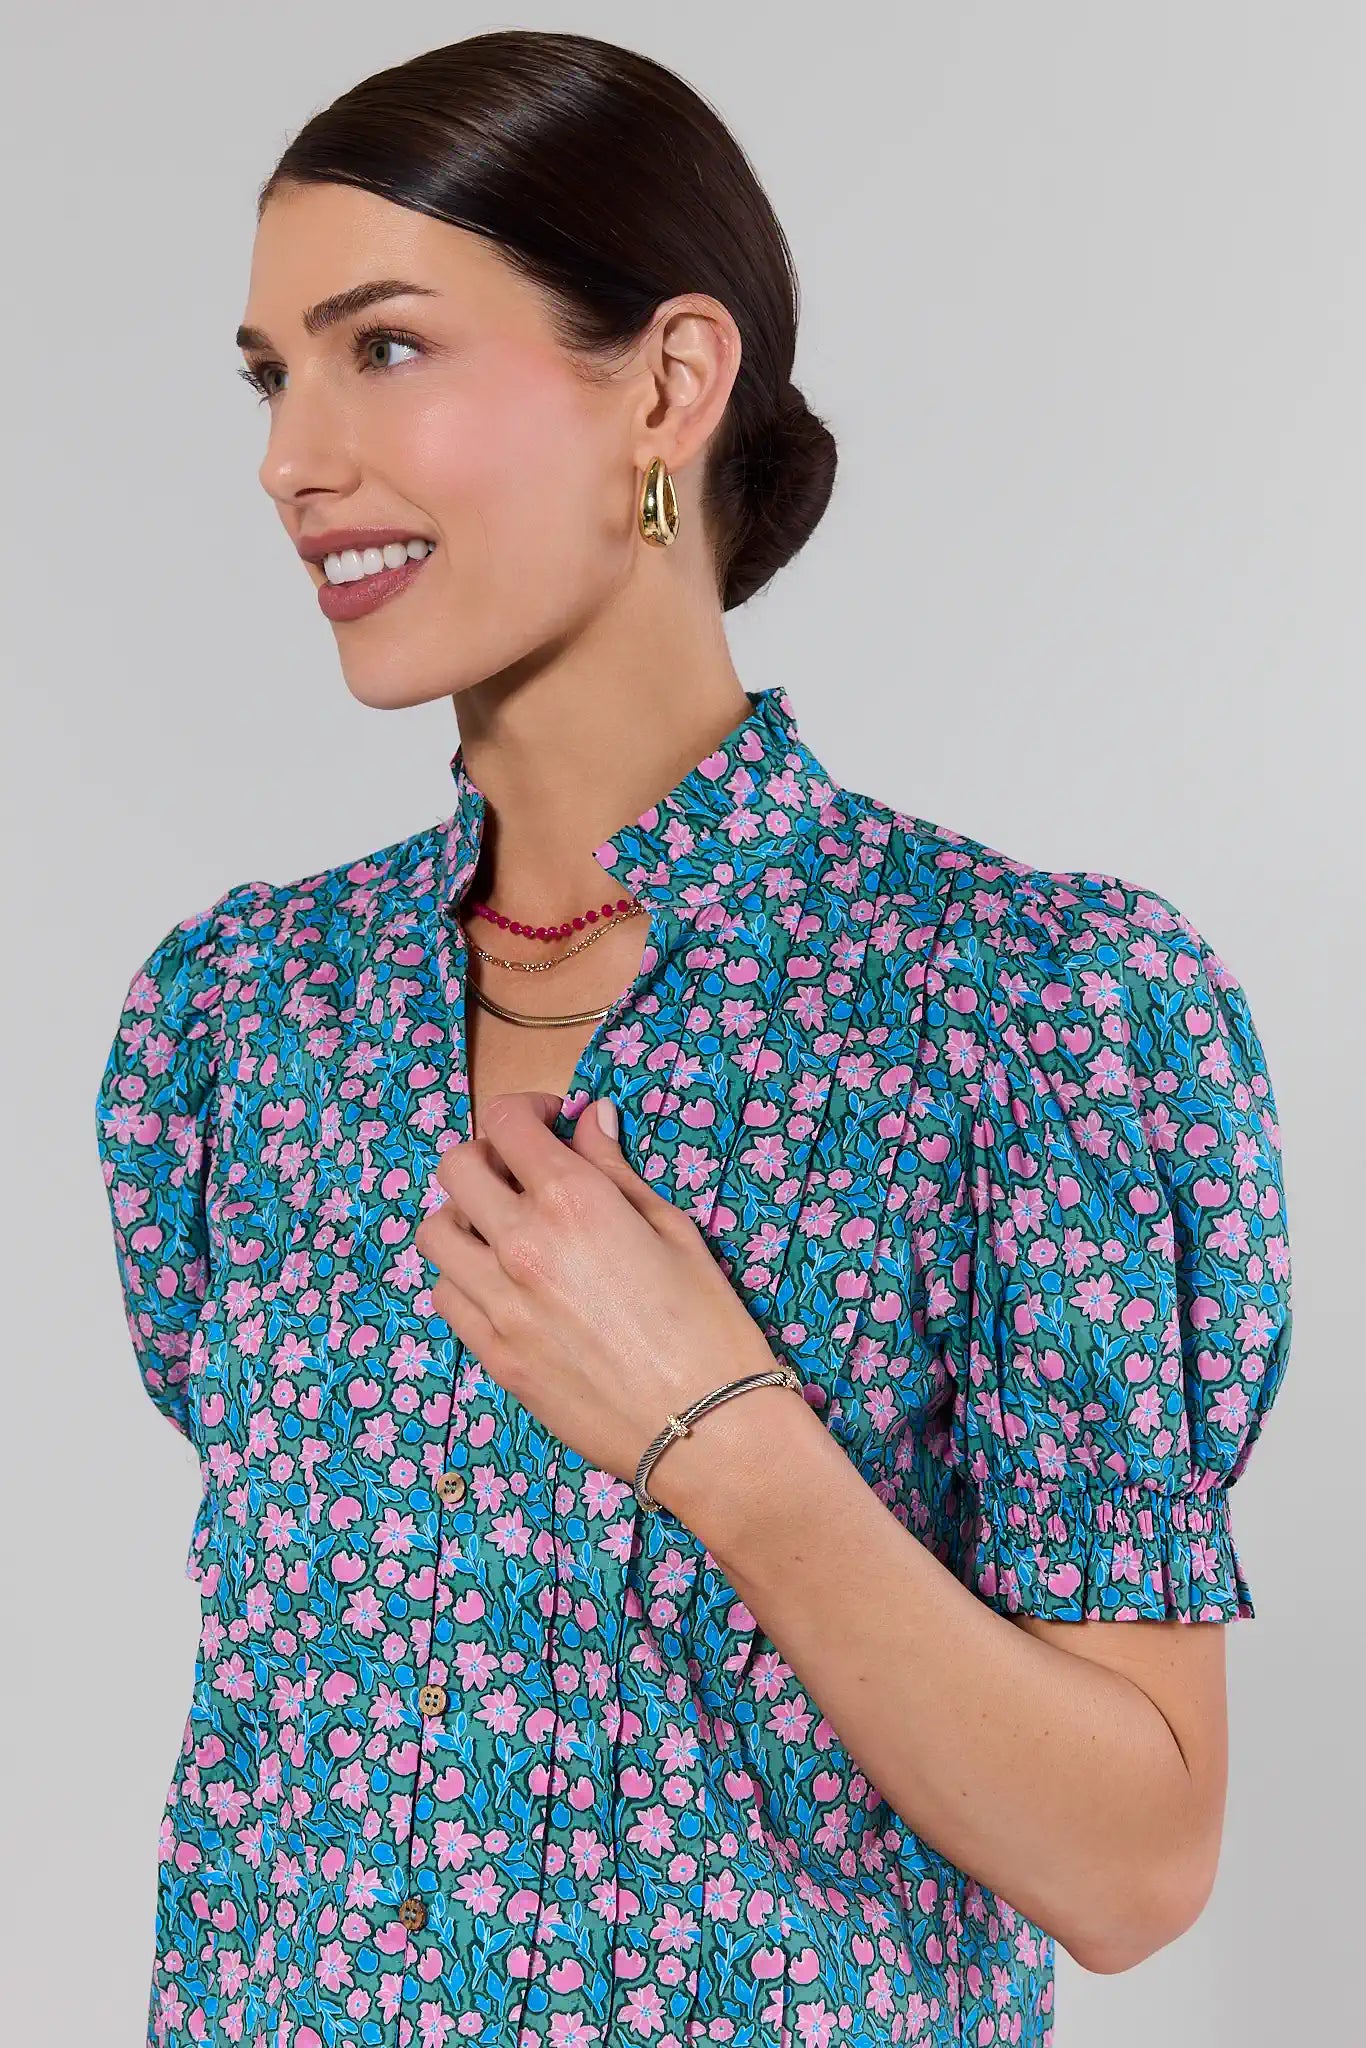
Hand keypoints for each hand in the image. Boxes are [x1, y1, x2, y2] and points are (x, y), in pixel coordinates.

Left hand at [413, 1092, 786, 1504]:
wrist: (705, 1429)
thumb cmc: (709, 1325)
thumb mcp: (675, 1230)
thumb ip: (617, 1171)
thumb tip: (589, 1122)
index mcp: (572, 1200)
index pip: (506, 1121)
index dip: (527, 1109)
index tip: (550, 1122)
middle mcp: (520, 1244)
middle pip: (455, 1167)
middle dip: (486, 1155)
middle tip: (523, 1172)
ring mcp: (498, 1303)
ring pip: (435, 1234)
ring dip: (464, 1218)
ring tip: (504, 1231)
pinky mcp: (492, 1355)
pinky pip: (447, 1296)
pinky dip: (465, 1277)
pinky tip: (504, 1285)